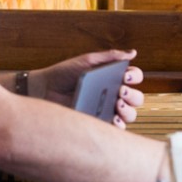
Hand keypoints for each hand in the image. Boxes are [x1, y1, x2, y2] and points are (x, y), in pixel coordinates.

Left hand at [29, 50, 145, 126]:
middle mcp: (114, 94)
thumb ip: (109, 57)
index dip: (135, 77)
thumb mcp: (87, 61)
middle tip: (120, 91)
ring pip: (130, 114)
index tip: (125, 76)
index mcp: (113, 77)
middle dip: (133, 95)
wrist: (45, 88)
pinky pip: (115, 128)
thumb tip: (133, 52)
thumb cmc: (65, 72)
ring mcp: (107, 109)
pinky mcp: (99, 123)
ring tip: (116, 105)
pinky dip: (119, 125)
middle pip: (137, 98)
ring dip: (129, 110)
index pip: (134, 77)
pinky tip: (113, 119)